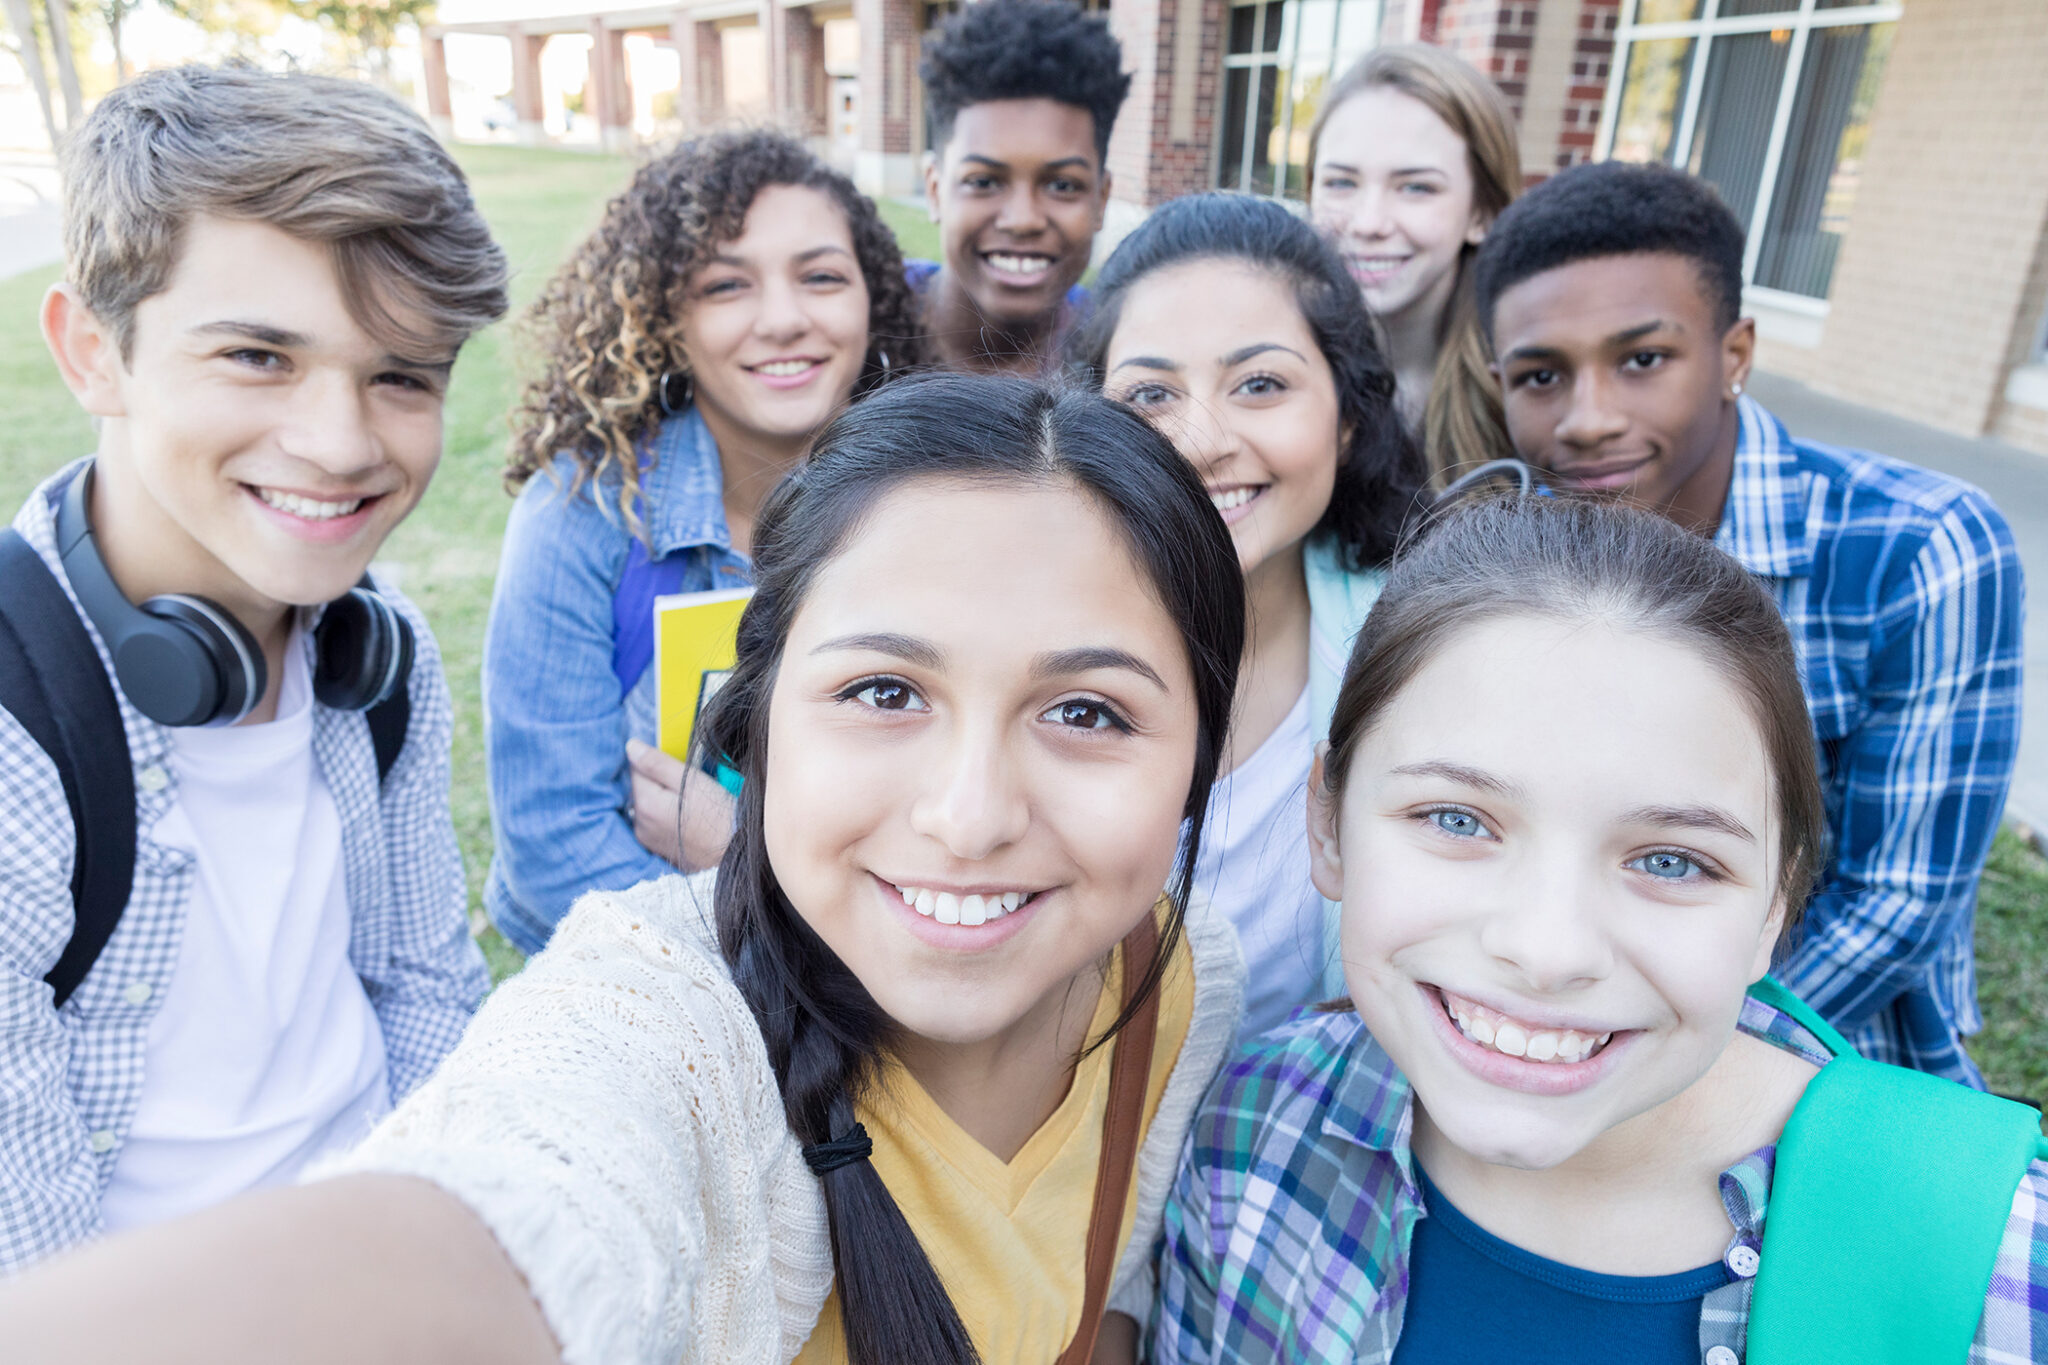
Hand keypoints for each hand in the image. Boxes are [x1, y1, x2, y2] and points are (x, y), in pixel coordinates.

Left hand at [626, 739, 736, 871]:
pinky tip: (686, 814)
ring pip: (647, 803)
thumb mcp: (693, 783)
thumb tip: (630, 746)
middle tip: (689, 781)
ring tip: (690, 799)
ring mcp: (647, 838)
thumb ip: (658, 764)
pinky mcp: (657, 848)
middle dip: (658, 778)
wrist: (736, 856)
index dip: (656, 760)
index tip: (678, 763)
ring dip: (661, 795)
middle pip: (640, 787)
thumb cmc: (720, 817)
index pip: (635, 767)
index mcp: (645, 803)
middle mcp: (640, 823)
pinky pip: (654, 820)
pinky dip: (665, 812)